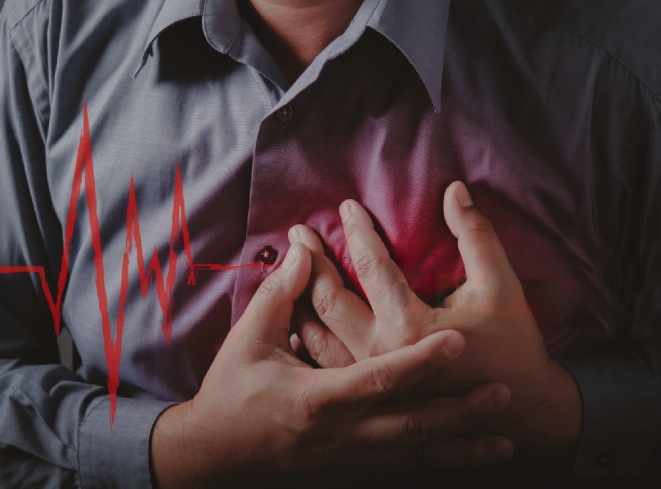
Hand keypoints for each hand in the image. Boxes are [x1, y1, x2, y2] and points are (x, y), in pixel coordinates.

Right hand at [151, 242, 513, 488]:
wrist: (212, 455)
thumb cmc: (230, 393)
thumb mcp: (248, 340)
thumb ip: (279, 294)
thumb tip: (301, 249)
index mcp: (318, 398)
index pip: (380, 378)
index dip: (420, 360)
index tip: (457, 340)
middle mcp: (341, 434)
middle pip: (413, 427)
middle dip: (460, 413)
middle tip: (504, 395)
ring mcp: (346, 460)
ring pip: (414, 457)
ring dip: (459, 447)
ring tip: (503, 441)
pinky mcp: (346, 471)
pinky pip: (398, 472)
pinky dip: (433, 467)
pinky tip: (460, 461)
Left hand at [291, 182, 581, 458]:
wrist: (518, 410)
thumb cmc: (512, 346)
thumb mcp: (501, 286)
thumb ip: (476, 235)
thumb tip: (455, 190)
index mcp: (410, 327)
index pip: (372, 266)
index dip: (357, 231)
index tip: (345, 206)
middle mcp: (380, 355)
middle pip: (328, 300)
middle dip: (311, 260)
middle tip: (299, 230)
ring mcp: (367, 381)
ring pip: (314, 336)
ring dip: (297, 298)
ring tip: (289, 267)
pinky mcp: (365, 397)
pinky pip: (321, 364)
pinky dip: (303, 337)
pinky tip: (293, 318)